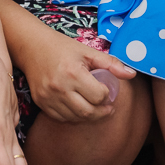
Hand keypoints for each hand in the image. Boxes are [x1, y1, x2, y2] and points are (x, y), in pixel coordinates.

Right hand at [22, 29, 136, 122]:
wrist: (32, 47)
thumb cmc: (62, 47)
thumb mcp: (87, 51)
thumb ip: (110, 63)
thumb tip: (132, 74)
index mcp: (73, 72)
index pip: (99, 96)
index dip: (107, 95)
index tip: (108, 91)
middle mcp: (59, 87)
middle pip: (88, 113)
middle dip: (102, 112)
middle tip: (108, 108)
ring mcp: (48, 97)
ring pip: (75, 118)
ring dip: (88, 116)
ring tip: (94, 107)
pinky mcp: (41, 103)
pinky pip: (61, 118)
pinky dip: (73, 116)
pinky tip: (78, 107)